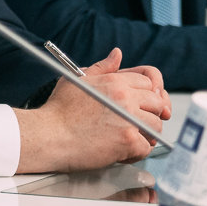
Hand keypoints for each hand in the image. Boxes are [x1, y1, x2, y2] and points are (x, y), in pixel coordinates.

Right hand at [13, 49, 170, 172]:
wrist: (49, 135)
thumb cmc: (59, 110)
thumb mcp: (78, 80)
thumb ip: (101, 67)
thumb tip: (117, 54)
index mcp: (114, 81)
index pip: (147, 82)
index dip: (144, 94)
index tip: (137, 105)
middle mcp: (125, 98)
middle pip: (157, 103)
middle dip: (149, 114)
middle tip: (133, 123)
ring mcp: (129, 120)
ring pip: (156, 126)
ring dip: (145, 134)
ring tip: (126, 138)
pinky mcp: (128, 141)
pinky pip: (147, 147)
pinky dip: (137, 152)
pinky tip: (122, 151)